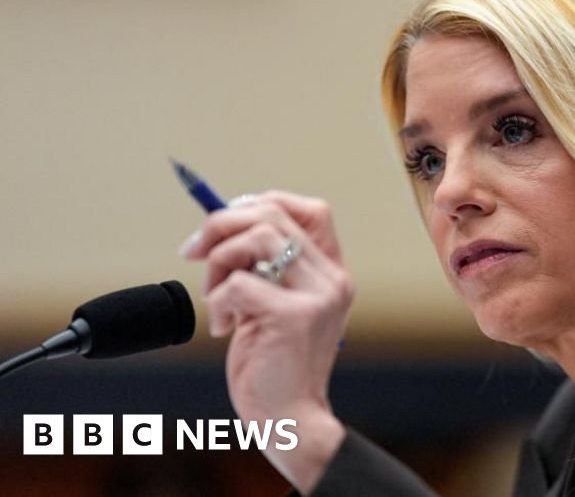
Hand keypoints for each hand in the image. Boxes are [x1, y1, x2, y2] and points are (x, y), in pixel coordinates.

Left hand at [181, 191, 352, 493]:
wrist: (289, 419)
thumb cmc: (274, 365)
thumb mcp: (274, 305)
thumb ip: (265, 268)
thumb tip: (220, 224)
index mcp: (332, 273)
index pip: (311, 210)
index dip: (264, 204)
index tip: (226, 228)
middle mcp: (332, 278)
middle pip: (272, 215)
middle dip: (220, 226)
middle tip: (193, 254)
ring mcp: (318, 296)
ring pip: (255, 240)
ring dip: (217, 264)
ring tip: (215, 299)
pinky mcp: (294, 316)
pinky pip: (239, 284)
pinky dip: (217, 302)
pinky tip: (223, 329)